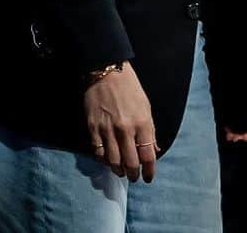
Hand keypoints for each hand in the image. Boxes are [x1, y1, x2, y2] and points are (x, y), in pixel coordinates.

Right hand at [83, 63, 158, 182]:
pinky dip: (103, 160)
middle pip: (130, 163)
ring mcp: (107, 129)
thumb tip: (153, 150)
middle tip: (133, 176)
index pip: (148, 156)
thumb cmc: (129, 88)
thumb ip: (150, 131)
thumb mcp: (146, 107)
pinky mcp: (93, 127)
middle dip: (133, 175)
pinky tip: (107, 159)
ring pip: (113, 161)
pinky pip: (98, 152)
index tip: (148, 177)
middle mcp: (125, 129)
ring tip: (120, 170)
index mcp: (142, 123)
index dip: (149, 171)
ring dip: (118, 170)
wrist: (106, 70)